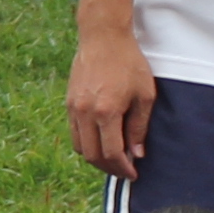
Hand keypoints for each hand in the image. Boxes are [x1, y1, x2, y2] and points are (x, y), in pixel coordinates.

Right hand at [68, 25, 155, 178]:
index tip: (133, 174)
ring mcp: (74, 108)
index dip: (123, 168)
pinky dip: (86, 143)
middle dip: (109, 168)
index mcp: (106, 112)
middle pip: (93, 155)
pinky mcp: (69, 103)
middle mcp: (85, 113)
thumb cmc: (129, 63)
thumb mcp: (145, 95)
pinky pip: (74, 133)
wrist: (103, 38)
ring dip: (96, 158)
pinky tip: (101, 141)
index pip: (112, 153)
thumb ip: (139, 127)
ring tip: (112, 159)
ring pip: (79, 147)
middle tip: (123, 170)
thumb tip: (136, 153)